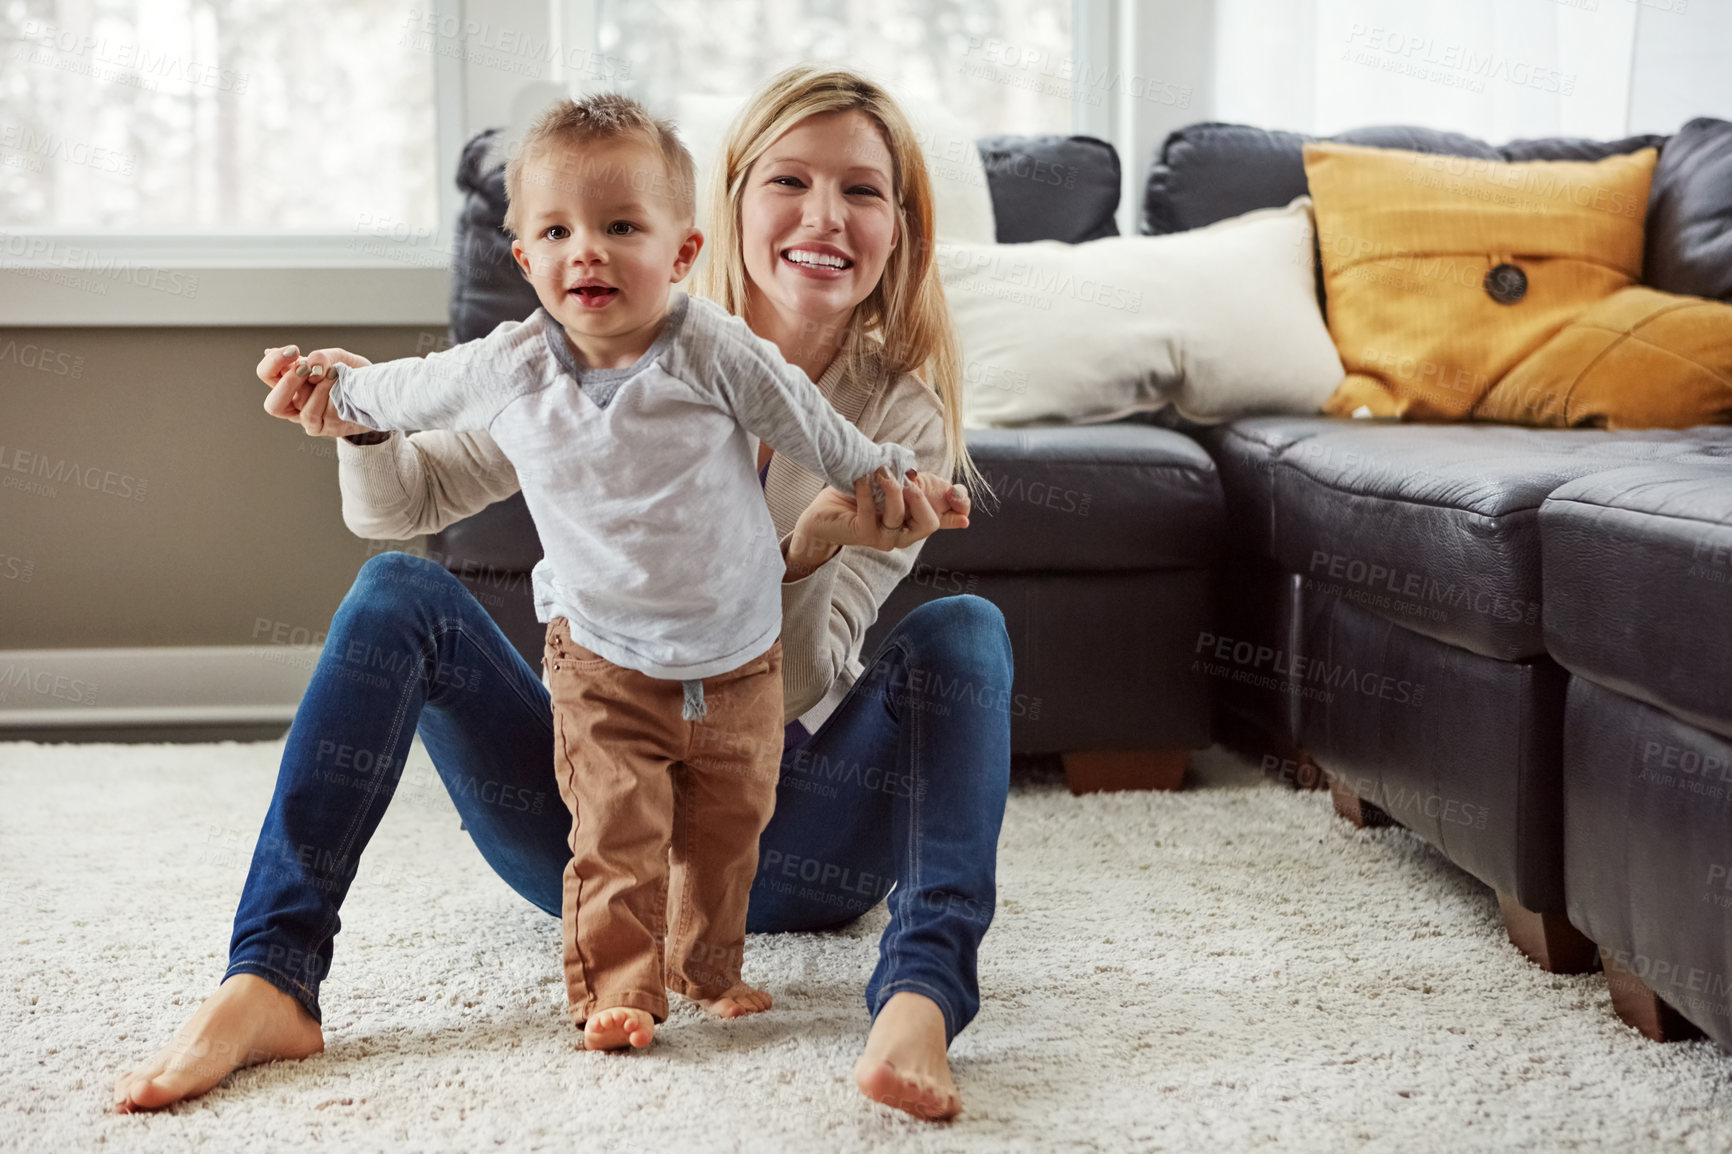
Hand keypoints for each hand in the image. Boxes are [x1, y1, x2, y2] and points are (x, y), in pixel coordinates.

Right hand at [257, 345, 374, 438]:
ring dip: (319, 388)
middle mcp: (295, 405)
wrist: (380, 392)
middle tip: (305, 368)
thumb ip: (320, 358)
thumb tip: (303, 363)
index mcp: (290, 383)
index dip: (274, 361)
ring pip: (302, 409)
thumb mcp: (338, 358)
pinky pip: (321, 417)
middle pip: (273, 405)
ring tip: (336, 373)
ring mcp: (310, 420)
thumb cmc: (354, 374)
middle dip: (288, 383)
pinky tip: (341, 387)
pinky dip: (330, 398)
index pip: (266, 373)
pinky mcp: (326, 429)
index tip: (295, 350)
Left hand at [787, 467, 971, 571]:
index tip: (955, 491)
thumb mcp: (896, 486)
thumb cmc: (862, 497)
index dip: (960, 506)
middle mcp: (905, 533)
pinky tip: (862, 477)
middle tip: (908, 478)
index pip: (948, 518)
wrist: (826, 514)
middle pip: (929, 524)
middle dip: (921, 499)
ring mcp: (885, 538)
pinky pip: (869, 512)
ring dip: (891, 488)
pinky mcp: (863, 535)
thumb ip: (920, 485)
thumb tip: (951, 487)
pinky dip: (866, 491)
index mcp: (916, 520)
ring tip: (880, 471)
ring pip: (899, 515)